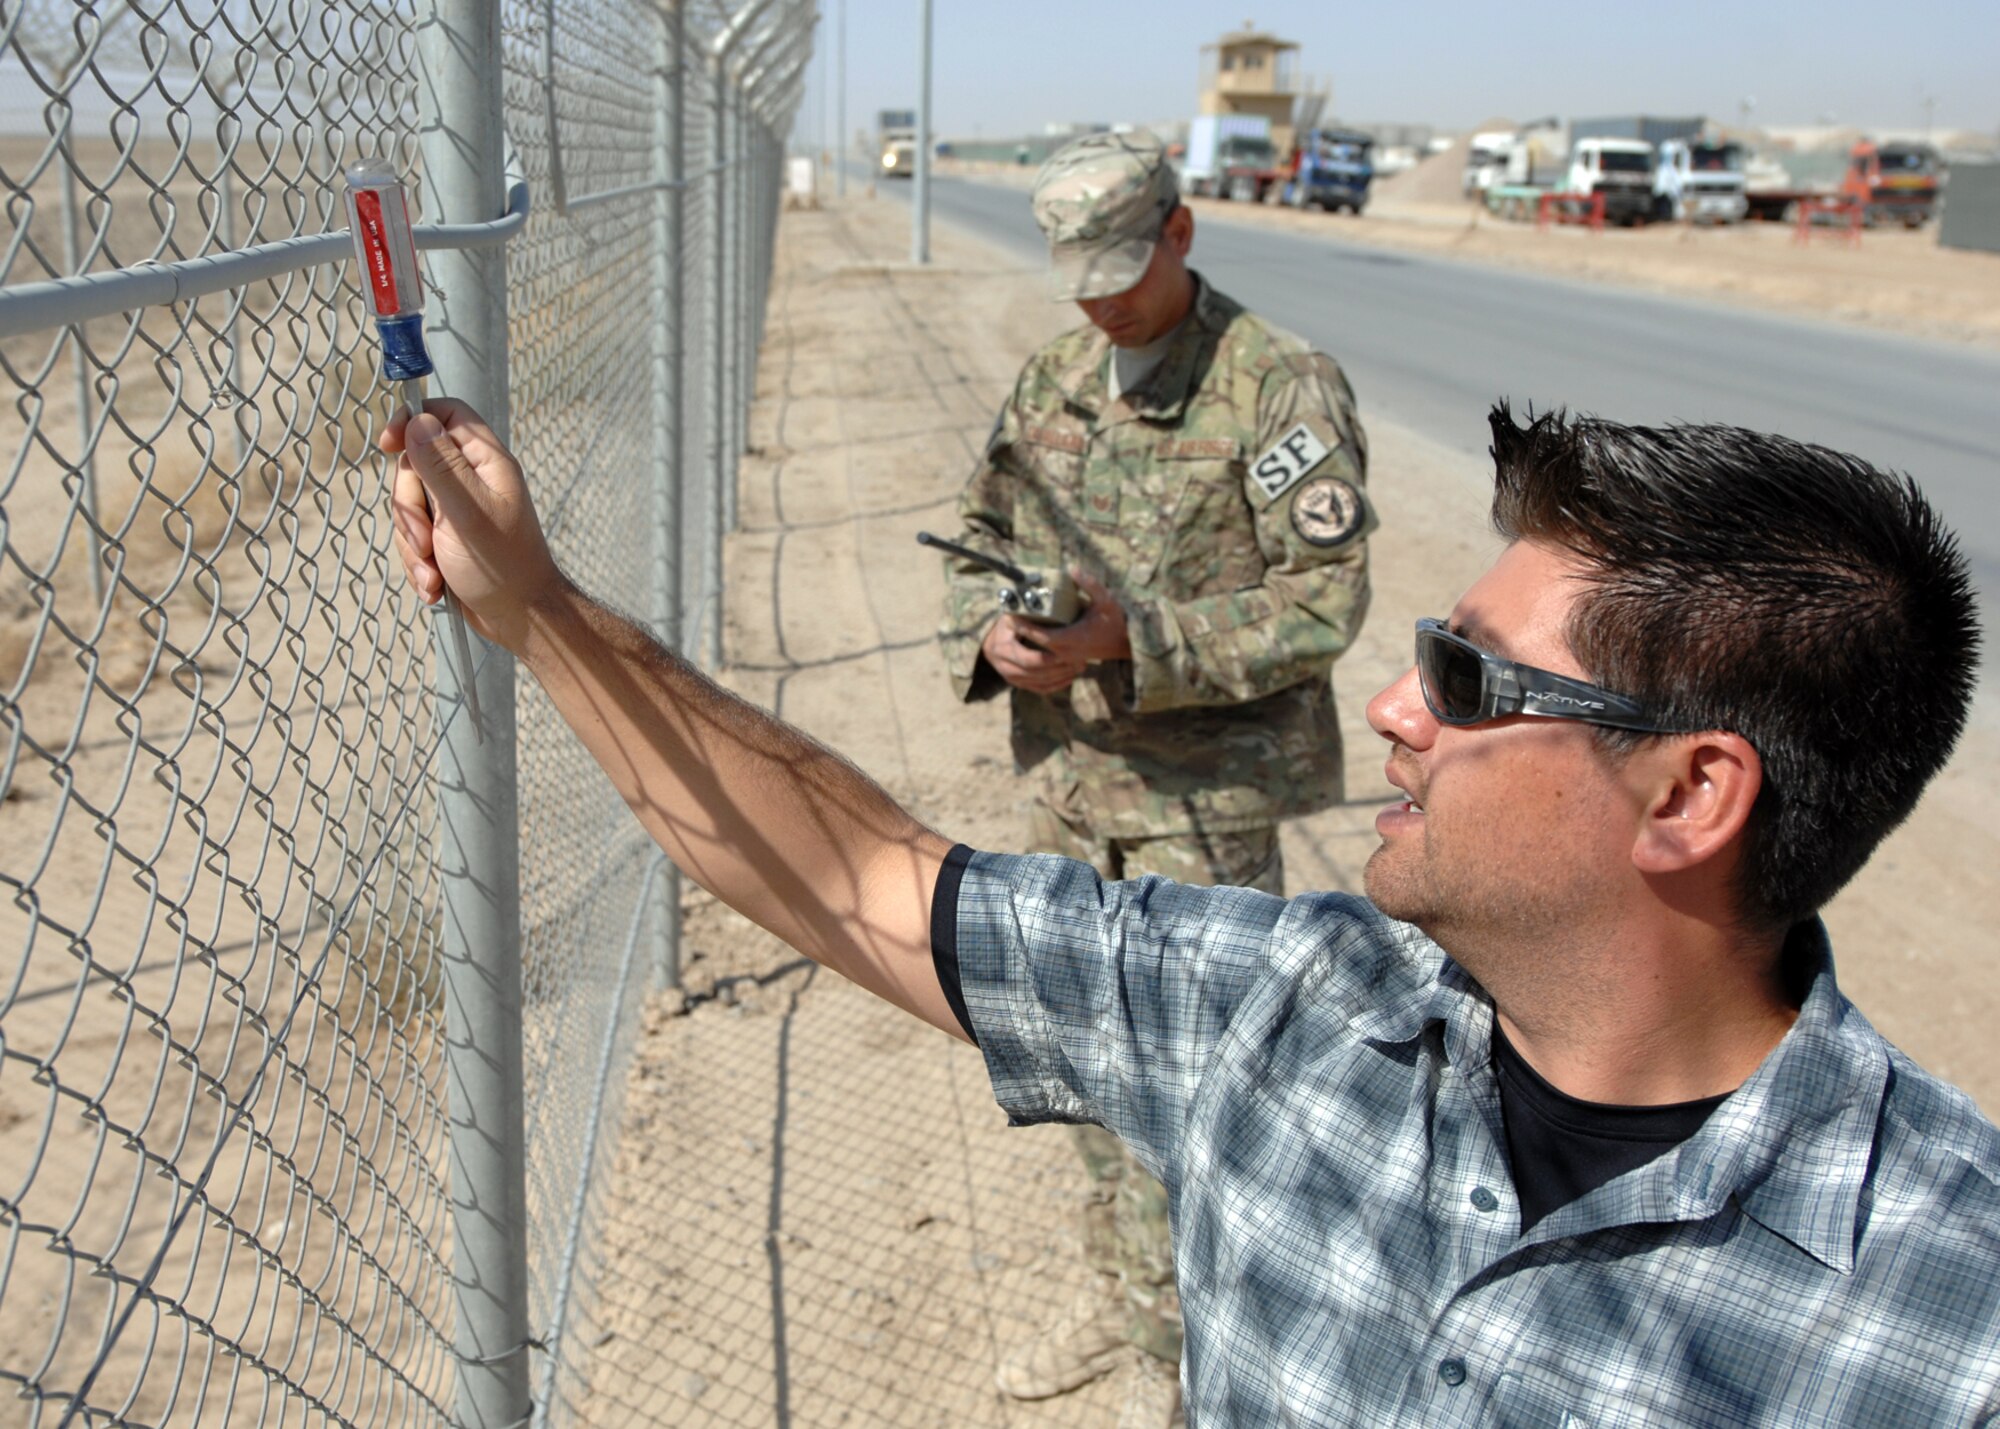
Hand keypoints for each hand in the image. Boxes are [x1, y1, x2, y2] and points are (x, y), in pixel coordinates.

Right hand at [379, 400, 562, 653]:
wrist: (520, 619)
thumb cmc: (504, 567)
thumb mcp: (467, 514)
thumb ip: (440, 467)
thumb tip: (416, 420)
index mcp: (485, 463)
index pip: (445, 414)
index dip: (413, 419)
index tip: (388, 444)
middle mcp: (470, 480)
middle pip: (414, 465)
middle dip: (409, 507)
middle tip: (424, 540)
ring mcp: (455, 508)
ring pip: (408, 505)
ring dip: (412, 544)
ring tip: (435, 573)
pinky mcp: (444, 536)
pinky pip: (411, 536)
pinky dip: (418, 563)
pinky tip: (435, 585)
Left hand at [979, 572, 1129, 693]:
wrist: (1128, 643)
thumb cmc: (1116, 621)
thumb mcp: (1105, 600)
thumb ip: (1090, 584)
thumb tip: (1073, 568)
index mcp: (1072, 638)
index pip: (1041, 636)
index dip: (1024, 627)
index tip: (1011, 616)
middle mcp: (1067, 651)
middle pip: (1036, 643)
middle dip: (1022, 630)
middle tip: (1009, 615)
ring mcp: (1069, 657)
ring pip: (1041, 650)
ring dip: (1029, 637)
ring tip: (1016, 622)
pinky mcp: (1071, 658)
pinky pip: (1048, 653)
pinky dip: (1038, 643)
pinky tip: (1030, 632)